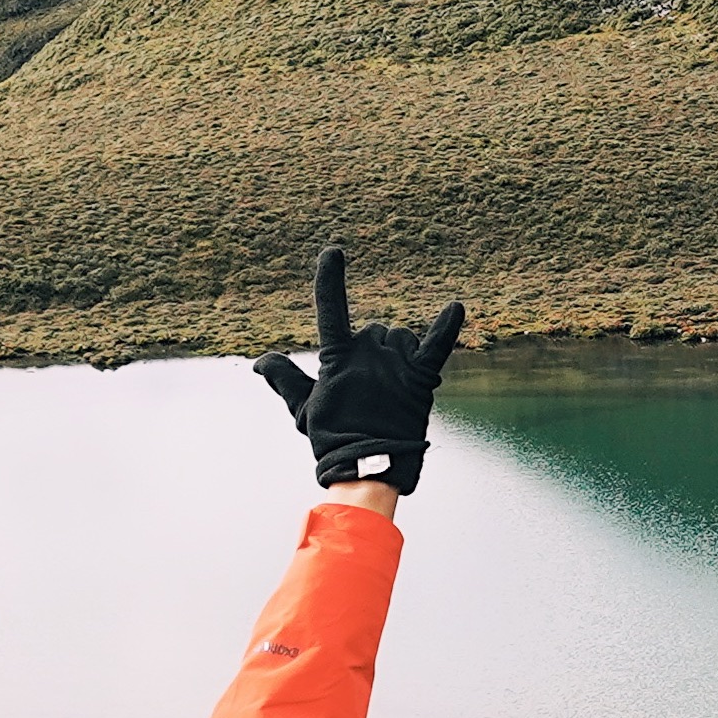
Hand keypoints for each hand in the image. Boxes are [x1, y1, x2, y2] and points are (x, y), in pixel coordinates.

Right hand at [254, 249, 463, 493]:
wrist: (370, 465)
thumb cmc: (332, 437)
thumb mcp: (302, 408)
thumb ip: (284, 379)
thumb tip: (261, 360)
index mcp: (338, 357)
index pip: (331, 310)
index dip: (330, 280)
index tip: (333, 253)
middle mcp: (368, 352)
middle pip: (374, 330)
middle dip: (371, 350)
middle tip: (367, 390)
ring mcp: (397, 363)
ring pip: (401, 338)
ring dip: (398, 352)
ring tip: (391, 388)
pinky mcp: (421, 377)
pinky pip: (437, 345)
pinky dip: (447, 326)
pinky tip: (455, 308)